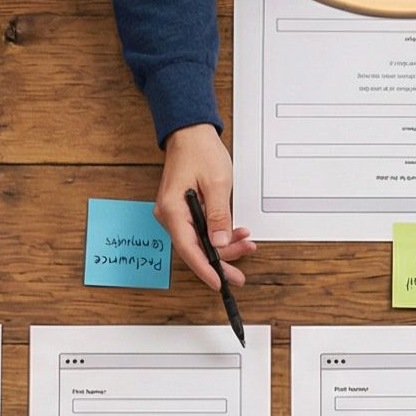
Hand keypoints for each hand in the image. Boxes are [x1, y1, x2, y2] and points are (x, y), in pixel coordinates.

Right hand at [157, 123, 253, 292]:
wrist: (191, 133)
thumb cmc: (200, 151)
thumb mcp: (217, 184)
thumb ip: (218, 216)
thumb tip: (220, 242)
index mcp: (173, 210)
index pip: (189, 249)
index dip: (205, 269)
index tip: (219, 282)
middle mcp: (169, 215)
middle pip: (194, 248)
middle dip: (220, 260)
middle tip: (240, 274)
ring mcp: (175, 213)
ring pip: (199, 241)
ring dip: (222, 246)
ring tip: (246, 244)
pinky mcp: (183, 211)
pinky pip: (199, 230)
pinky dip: (217, 235)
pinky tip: (235, 234)